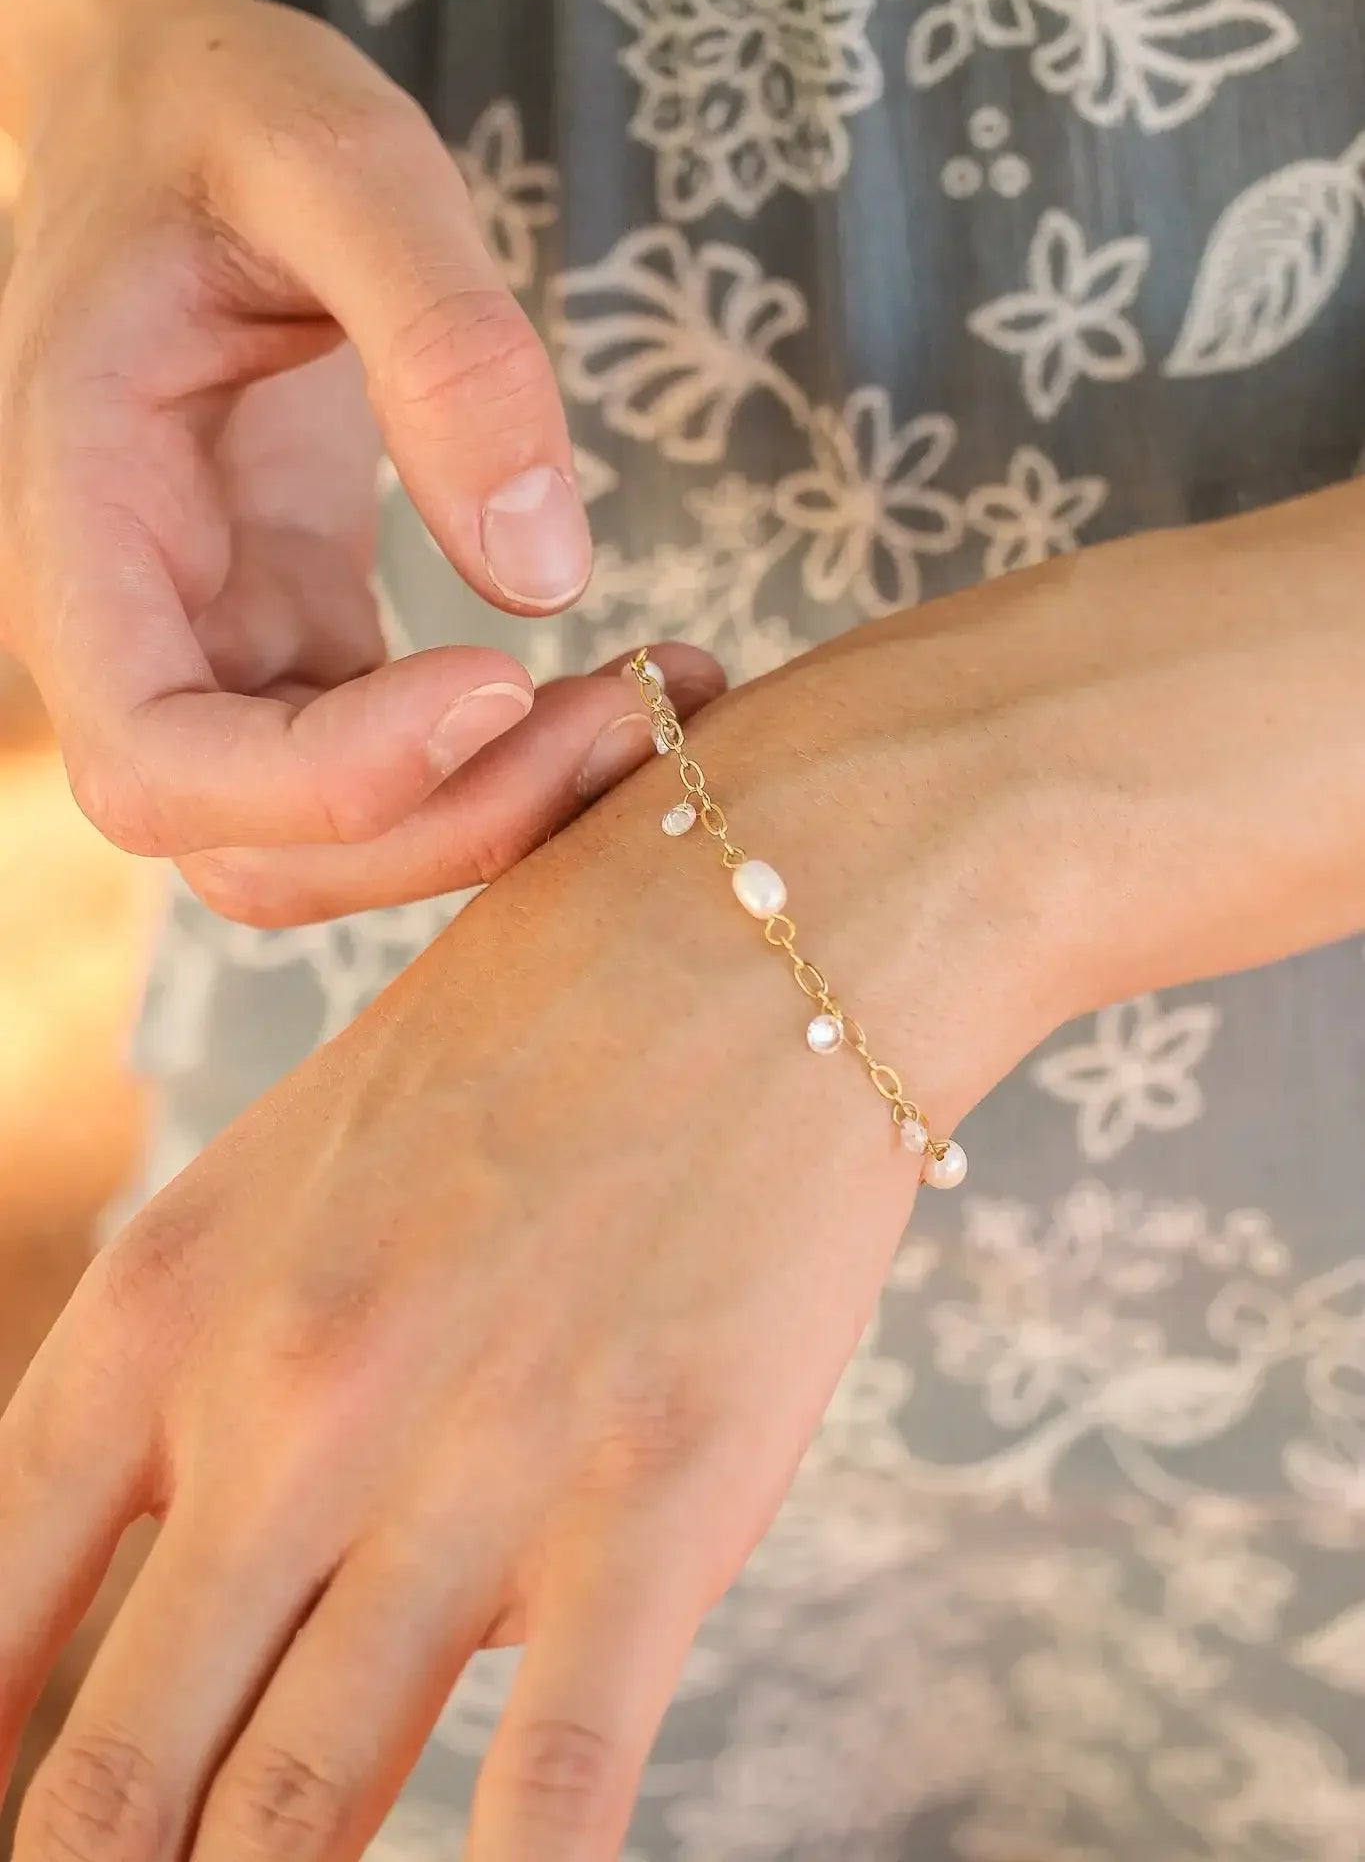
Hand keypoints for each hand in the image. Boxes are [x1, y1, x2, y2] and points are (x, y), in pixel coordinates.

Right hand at [0, 0, 720, 918]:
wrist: (177, 116)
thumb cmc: (226, 113)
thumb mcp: (335, 155)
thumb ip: (441, 343)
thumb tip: (542, 575)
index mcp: (82, 514)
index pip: (156, 751)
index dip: (326, 778)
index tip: (501, 681)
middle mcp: (130, 619)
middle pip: (251, 844)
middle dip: (445, 821)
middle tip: (632, 716)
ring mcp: (213, 644)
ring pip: (326, 842)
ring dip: (492, 818)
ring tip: (663, 706)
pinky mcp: (298, 641)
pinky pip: (391, 773)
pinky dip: (511, 766)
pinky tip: (641, 685)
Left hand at [0, 642, 1055, 1861]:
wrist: (763, 918)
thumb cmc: (531, 1038)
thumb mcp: (303, 1179)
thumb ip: (210, 1393)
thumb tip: (175, 1617)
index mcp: (168, 1304)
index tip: (7, 1839)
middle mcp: (285, 1396)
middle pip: (120, 1765)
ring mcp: (466, 1457)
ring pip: (303, 1812)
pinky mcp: (649, 1498)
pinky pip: (552, 1784)